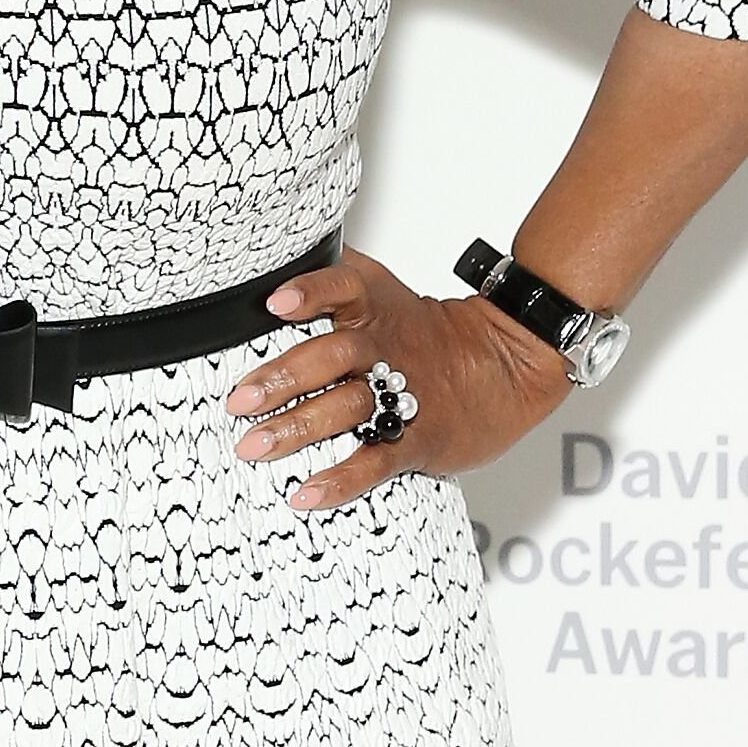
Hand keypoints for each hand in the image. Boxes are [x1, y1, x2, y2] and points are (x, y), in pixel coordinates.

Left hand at [223, 243, 572, 513]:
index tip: (274, 303)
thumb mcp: (385, 291)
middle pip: (331, 357)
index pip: (342, 288)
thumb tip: (281, 253)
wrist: (507, 364)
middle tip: (240, 400)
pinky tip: (305, 492)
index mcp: (375, 308)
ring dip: (297, 428)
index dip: (310, 293)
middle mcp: (384, 348)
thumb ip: (333, 276)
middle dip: (282, 378)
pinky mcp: (417, 439)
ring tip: (255, 446)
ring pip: (345, 409)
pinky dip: (340, 479)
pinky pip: (375, 461)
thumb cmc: (430, 334)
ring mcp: (402, 395)